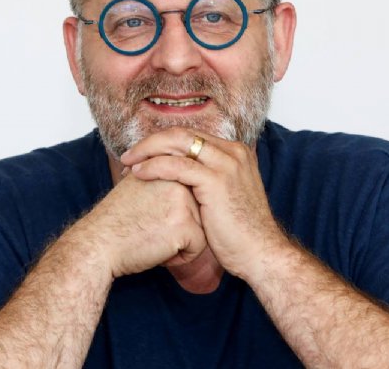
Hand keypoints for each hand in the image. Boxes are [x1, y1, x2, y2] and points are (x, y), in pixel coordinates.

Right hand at [76, 174, 207, 278]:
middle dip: (179, 227)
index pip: (192, 194)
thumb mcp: (138, 184)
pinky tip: (156, 249)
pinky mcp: (185, 225)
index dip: (172, 213)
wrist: (98, 243)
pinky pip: (198, 247)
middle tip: (149, 228)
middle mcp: (179, 179)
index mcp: (169, 166)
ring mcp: (183, 201)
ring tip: (152, 237)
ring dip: (180, 242)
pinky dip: (180, 257)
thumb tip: (178, 174)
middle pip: (200, 211)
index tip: (149, 216)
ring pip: (202, 229)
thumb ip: (160, 175)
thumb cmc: (116, 220)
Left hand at [120, 128, 283, 280]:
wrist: (261, 254)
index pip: (191, 136)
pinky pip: (176, 166)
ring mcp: (226, 164)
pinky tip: (138, 174)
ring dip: (147, 151)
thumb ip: (208, 180)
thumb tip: (180, 177)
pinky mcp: (216, 180)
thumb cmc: (240, 233)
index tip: (142, 157)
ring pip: (177, 143)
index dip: (162, 143)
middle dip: (150, 143)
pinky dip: (154, 167)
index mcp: (235, 152)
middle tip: (129, 156)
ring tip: (128, 163)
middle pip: (182, 133)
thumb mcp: (225, 197)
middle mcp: (233, 152)